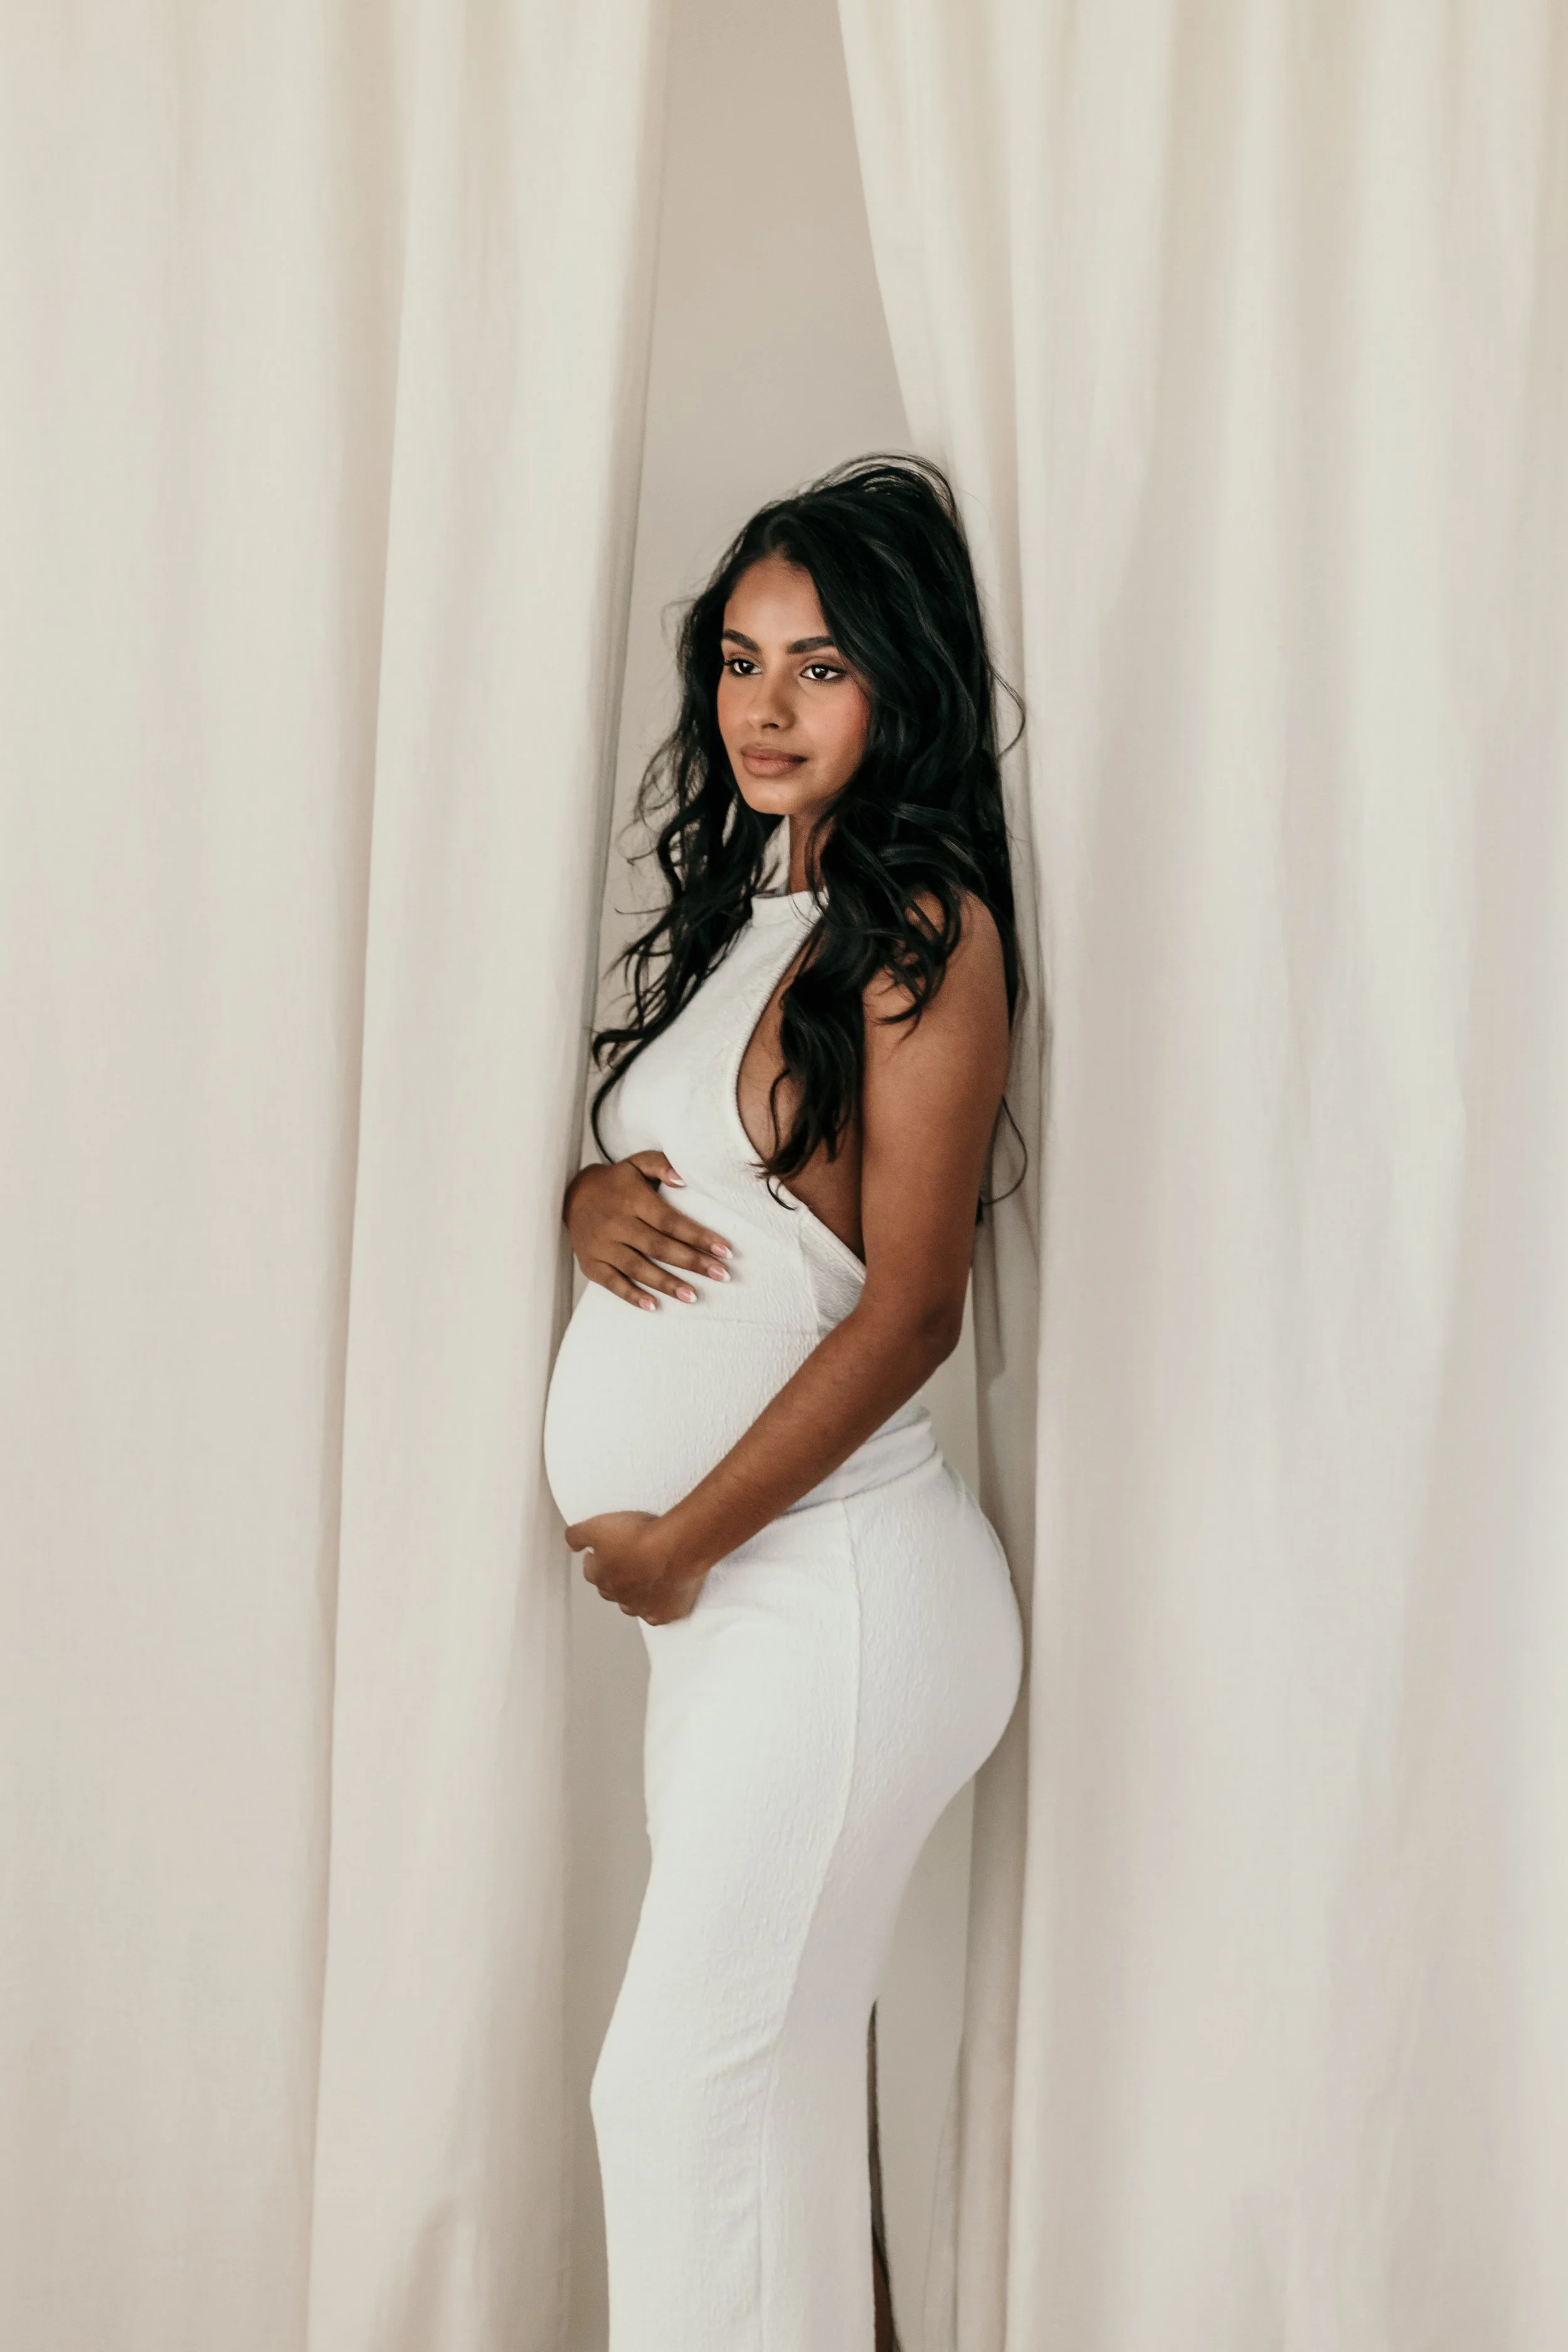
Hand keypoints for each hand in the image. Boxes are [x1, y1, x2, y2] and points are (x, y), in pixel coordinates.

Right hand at [564, 1150, 732, 1311]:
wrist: (571, 1196)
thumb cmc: (617, 1182)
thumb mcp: (638, 1164)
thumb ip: (662, 1165)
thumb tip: (684, 1180)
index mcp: (632, 1200)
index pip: (670, 1221)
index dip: (698, 1236)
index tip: (725, 1250)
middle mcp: (616, 1224)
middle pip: (659, 1247)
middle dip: (693, 1263)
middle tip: (721, 1275)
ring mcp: (601, 1246)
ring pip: (638, 1268)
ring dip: (668, 1284)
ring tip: (694, 1296)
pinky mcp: (590, 1264)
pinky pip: (612, 1283)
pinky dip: (632, 1296)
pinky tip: (654, 1306)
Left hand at [565, 1510, 707, 1624]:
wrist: (676, 1547)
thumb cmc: (641, 1536)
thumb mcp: (598, 1525)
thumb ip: (577, 1536)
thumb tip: (569, 1545)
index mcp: (602, 1577)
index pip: (592, 1572)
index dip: (595, 1560)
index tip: (601, 1552)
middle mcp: (621, 1596)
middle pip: (613, 1590)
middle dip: (615, 1578)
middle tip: (626, 1561)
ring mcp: (645, 1607)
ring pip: (635, 1605)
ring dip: (636, 1594)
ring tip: (646, 1578)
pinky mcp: (668, 1612)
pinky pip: (660, 1614)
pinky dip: (660, 1607)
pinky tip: (664, 1597)